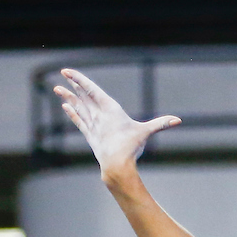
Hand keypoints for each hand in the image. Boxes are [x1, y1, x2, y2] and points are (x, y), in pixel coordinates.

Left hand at [53, 69, 180, 178]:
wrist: (116, 165)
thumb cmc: (131, 147)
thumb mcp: (145, 132)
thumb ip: (161, 124)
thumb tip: (178, 121)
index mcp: (110, 109)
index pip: (91, 89)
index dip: (79, 79)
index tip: (67, 72)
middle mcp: (98, 115)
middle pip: (83, 96)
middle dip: (73, 85)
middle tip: (63, 74)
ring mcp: (92, 126)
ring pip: (78, 107)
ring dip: (68, 97)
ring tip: (58, 89)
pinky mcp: (90, 136)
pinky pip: (79, 121)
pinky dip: (72, 113)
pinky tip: (66, 107)